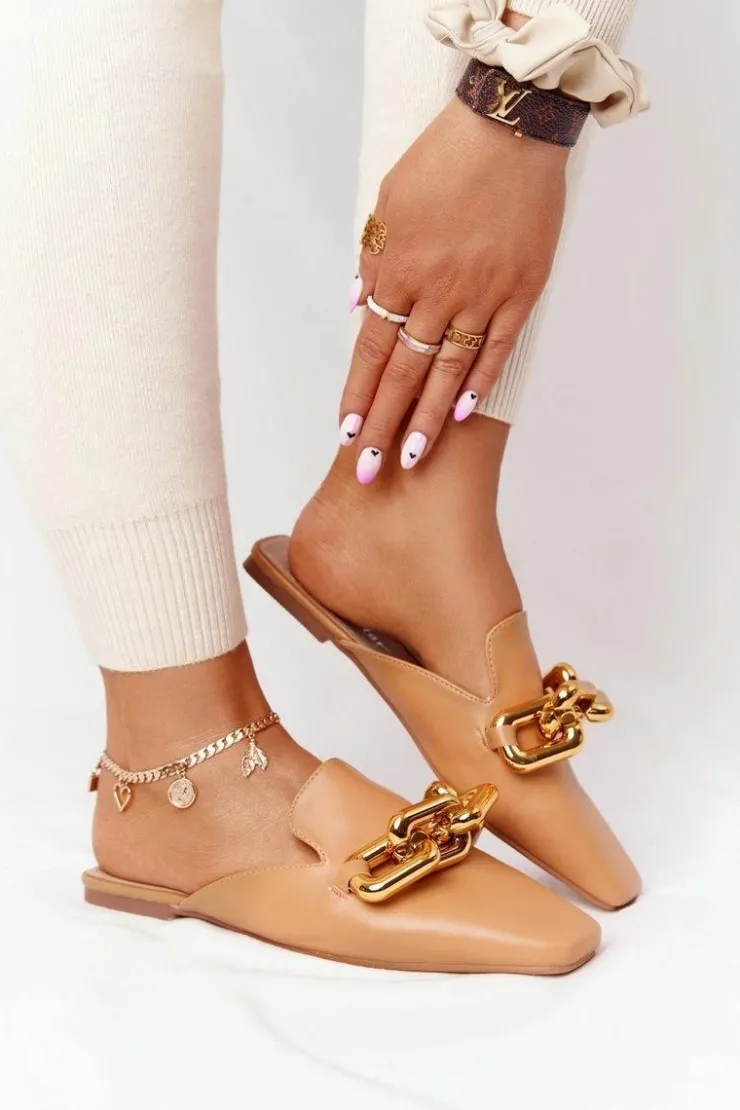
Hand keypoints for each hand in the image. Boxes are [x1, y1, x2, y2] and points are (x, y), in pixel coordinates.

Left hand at [341, 96, 567, 481]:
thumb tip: (358, 307)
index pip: (371, 349)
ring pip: (449, 372)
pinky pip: (497, 349)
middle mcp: (437, 291)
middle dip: (381, 425)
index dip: (357, 393)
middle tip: (367, 469)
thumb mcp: (387, 201)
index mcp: (399, 270)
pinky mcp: (521, 292)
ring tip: (410, 459)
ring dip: (426, 420)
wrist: (509, 127)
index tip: (344, 432)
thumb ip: (373, 259)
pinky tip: (462, 416)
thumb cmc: (443, 159)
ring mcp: (482, 295)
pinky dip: (479, 383)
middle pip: (404, 373)